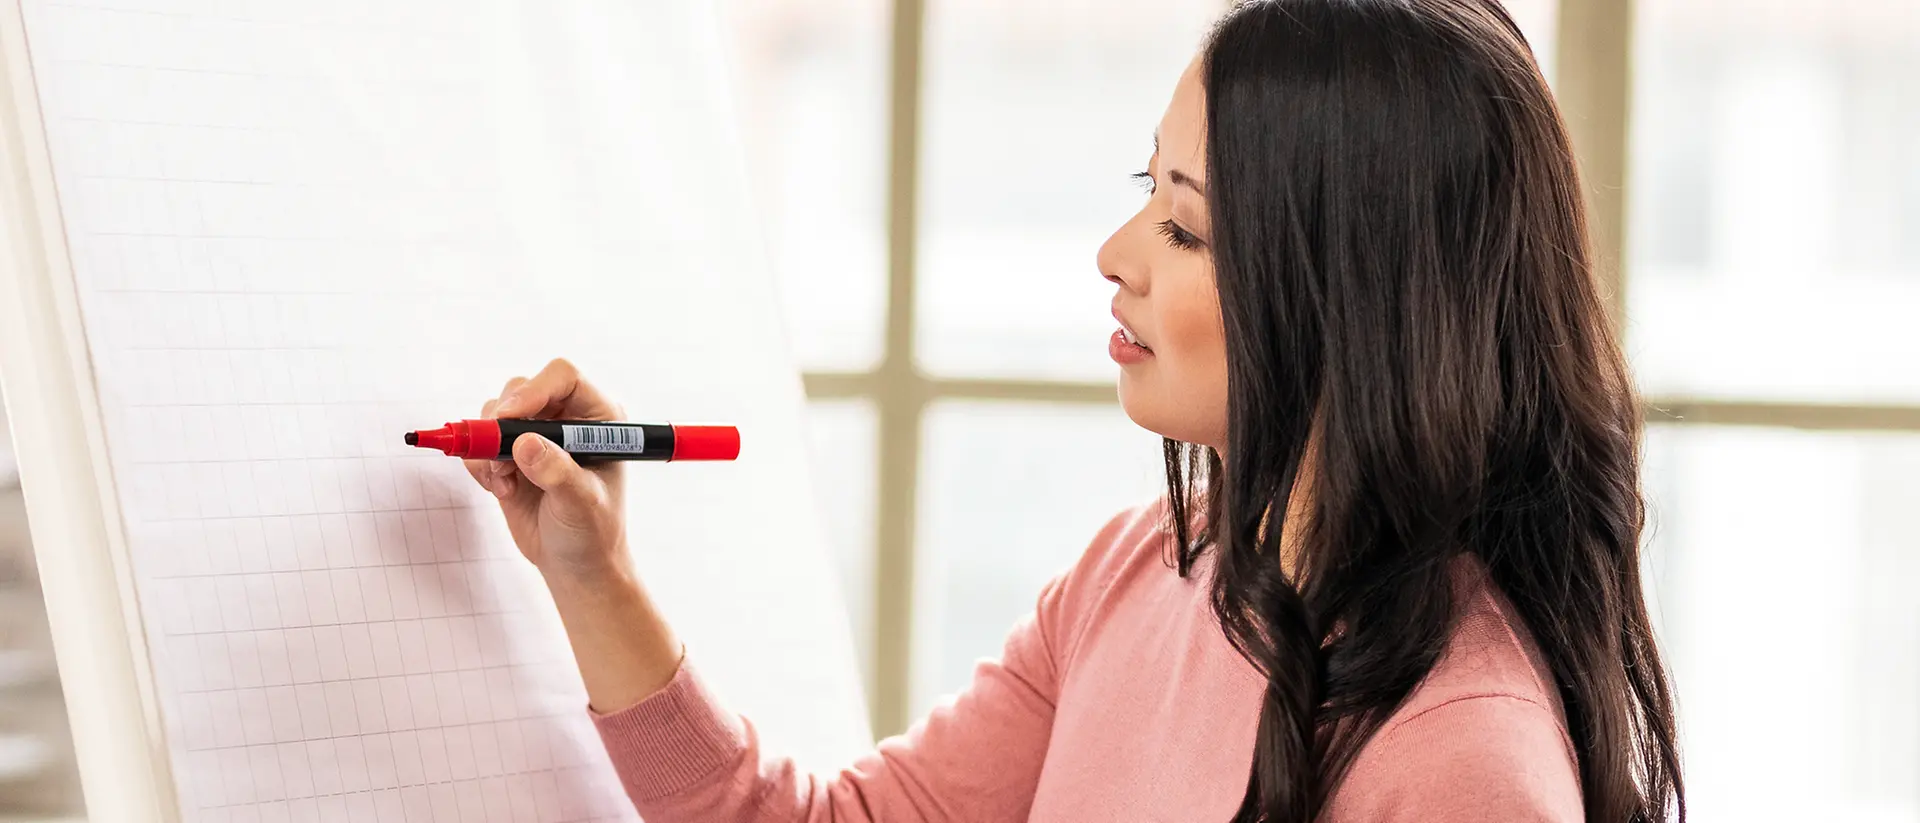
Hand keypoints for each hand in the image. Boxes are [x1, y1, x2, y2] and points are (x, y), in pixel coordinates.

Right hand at [466, 358, 627, 581]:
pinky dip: (479, 463)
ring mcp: (535, 434)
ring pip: (494, 412)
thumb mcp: (582, 504)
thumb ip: (557, 472)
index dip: (533, 391)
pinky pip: (479, 441)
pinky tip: (500, 489)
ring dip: (488, 446)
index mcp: (599, 418)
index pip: (563, 378)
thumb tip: (525, 443)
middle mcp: (567, 418)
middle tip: (498, 459)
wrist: (576, 563)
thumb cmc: (593, 531)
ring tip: (505, 483)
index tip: (508, 418)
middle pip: (521, 389)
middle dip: (501, 421)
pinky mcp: (509, 454)